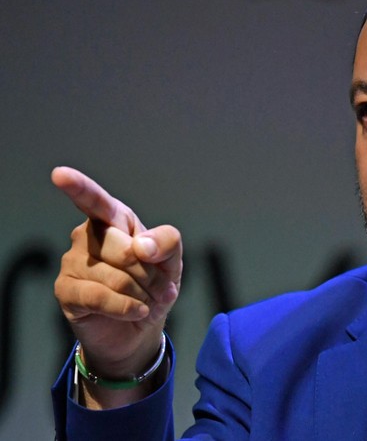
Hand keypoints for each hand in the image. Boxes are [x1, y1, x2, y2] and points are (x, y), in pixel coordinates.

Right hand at [52, 166, 181, 406]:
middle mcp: (88, 235)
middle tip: (161, 289)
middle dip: (152, 275)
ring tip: (148, 302)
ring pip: (117, 276)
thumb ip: (166, 243)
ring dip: (143, 295)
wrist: (141, 326)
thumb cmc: (154, 285)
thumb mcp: (172, 261)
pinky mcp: (66, 290)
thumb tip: (142, 246)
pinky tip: (137, 312)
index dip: (78, 187)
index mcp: (114, 220)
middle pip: (127, 250)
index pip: (96, 201)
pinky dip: (126, 307)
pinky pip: (100, 296)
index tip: (60, 175)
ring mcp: (73, 262)